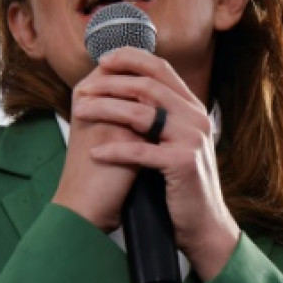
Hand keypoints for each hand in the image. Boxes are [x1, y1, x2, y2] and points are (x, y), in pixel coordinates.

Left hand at [65, 47, 240, 280]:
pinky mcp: (183, 163)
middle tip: (82, 91)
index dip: (131, 59)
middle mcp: (196, 118)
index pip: (161, 69)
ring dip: (105, 110)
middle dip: (110, 84)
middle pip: (148, 86)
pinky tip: (94, 152)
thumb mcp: (173, 142)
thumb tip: (124, 90)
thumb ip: (158, 116)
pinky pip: (140, 151)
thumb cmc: (180, 184)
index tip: (103, 60)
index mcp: (193, 108)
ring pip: (141, 113)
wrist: (203, 224)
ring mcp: (192, 139)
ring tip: (80, 113)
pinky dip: (113, 150)